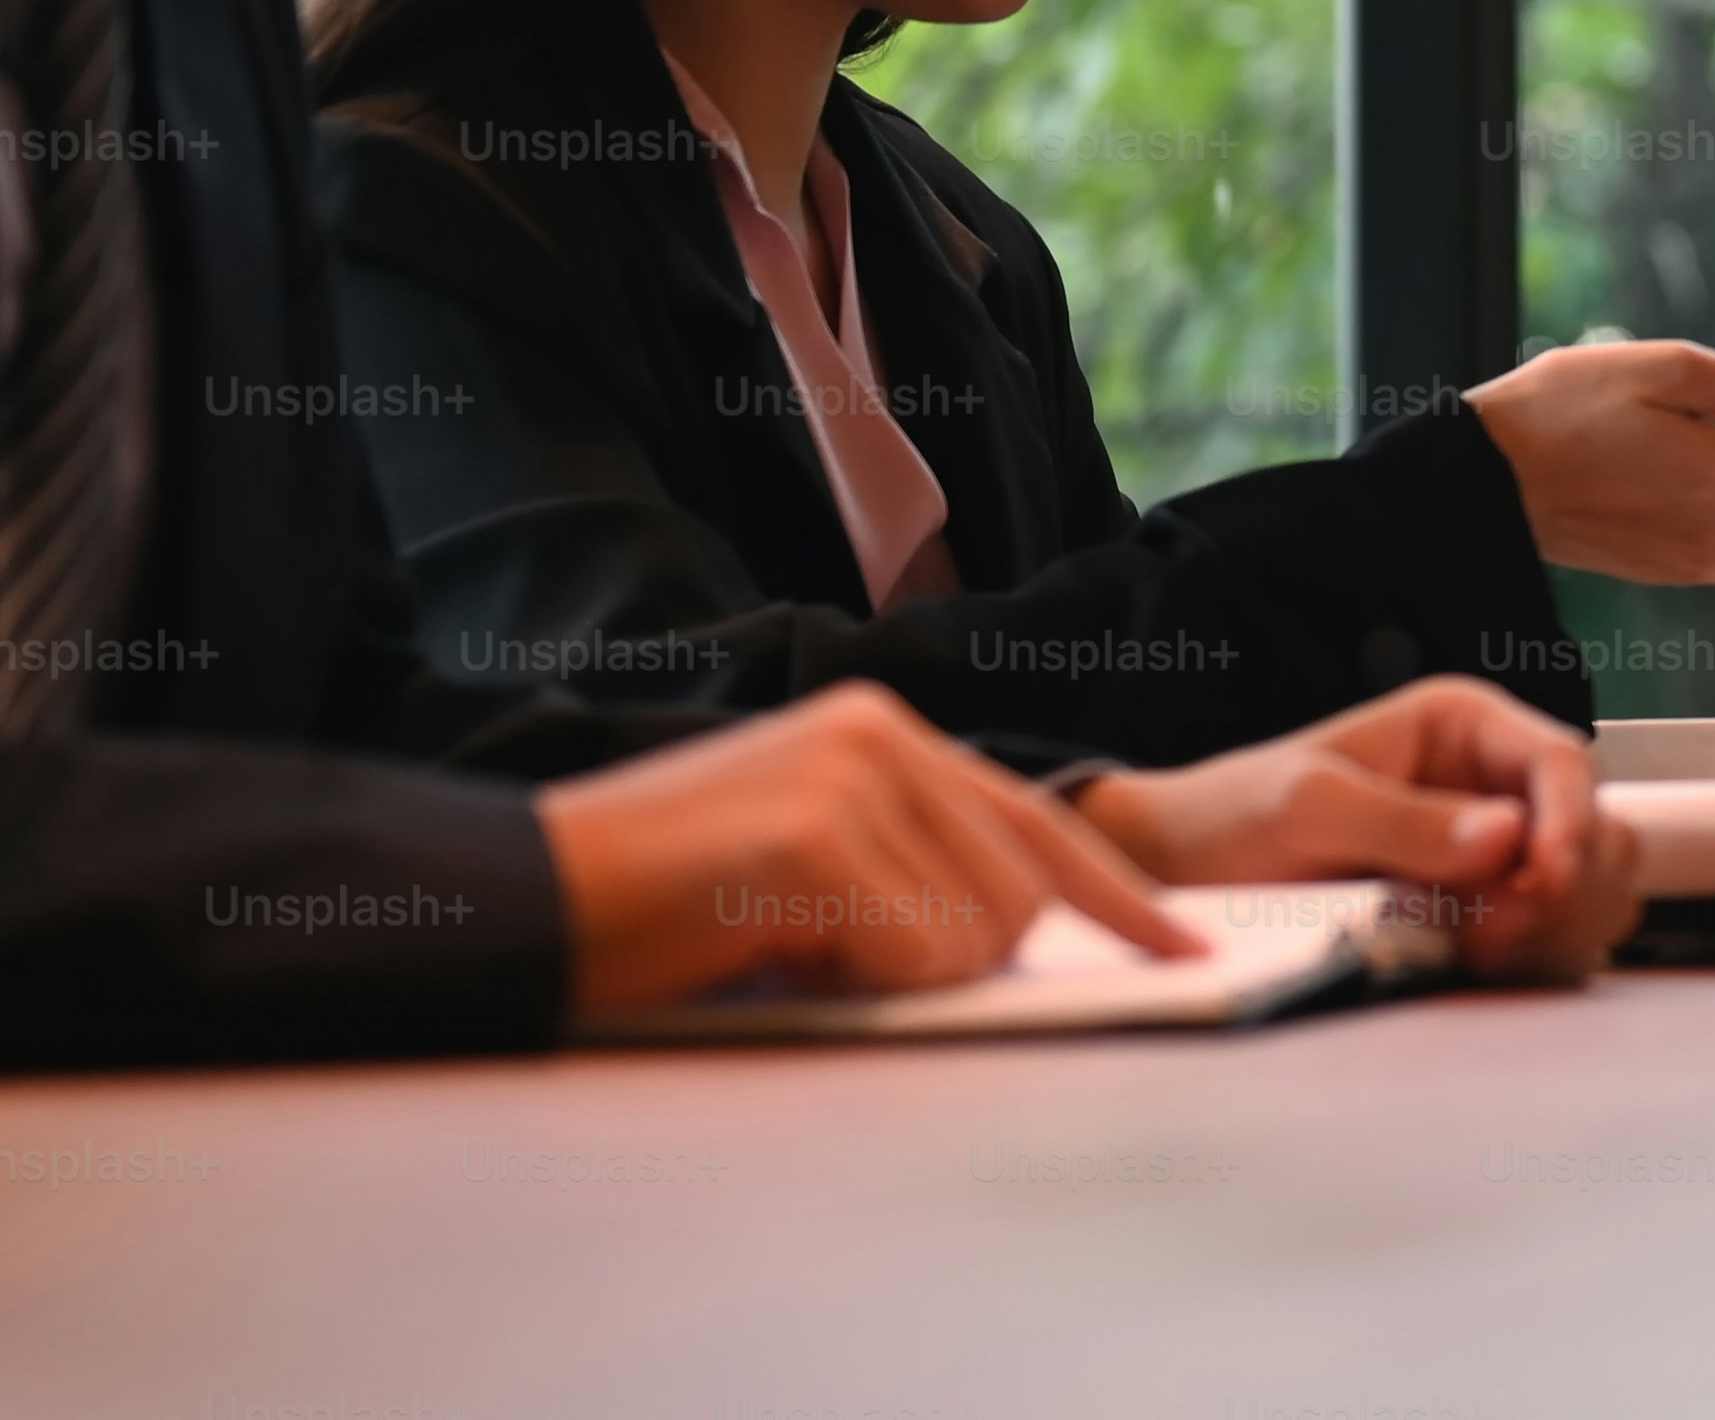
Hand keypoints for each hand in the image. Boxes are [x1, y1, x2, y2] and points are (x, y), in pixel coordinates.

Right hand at [536, 681, 1198, 1018]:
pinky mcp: (818, 836)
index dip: (1116, 895)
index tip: (1184, 943)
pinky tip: (773, 950)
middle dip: (965, 960)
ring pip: (977, 930)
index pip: (1037, 821)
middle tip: (836, 959)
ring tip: (792, 943)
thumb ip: (912, 874)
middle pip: (1022, 890)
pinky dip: (859, 982)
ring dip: (896, 975)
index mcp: (884, 732)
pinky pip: (916, 955)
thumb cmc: (665, 910)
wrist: (530, 901)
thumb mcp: (813, 867)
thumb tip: (1022, 938)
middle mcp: (880, 733)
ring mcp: (851, 776)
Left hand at [1070, 675, 1639, 982]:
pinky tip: (1473, 959)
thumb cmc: (1234, 816)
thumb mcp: (1307, 807)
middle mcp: (1495, 783)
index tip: (1542, 880)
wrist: (1186, 876)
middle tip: (1492, 927)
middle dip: (1564, 885)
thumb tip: (1506, 837)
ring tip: (1476, 944)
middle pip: (1598, 829)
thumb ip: (1403, 821)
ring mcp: (1497, 851)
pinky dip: (1536, 956)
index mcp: (1465, 727)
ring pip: (1592, 888)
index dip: (1571, 821)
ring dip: (1554, 926)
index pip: (1564, 761)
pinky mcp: (1486, 911)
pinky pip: (1556, 937)